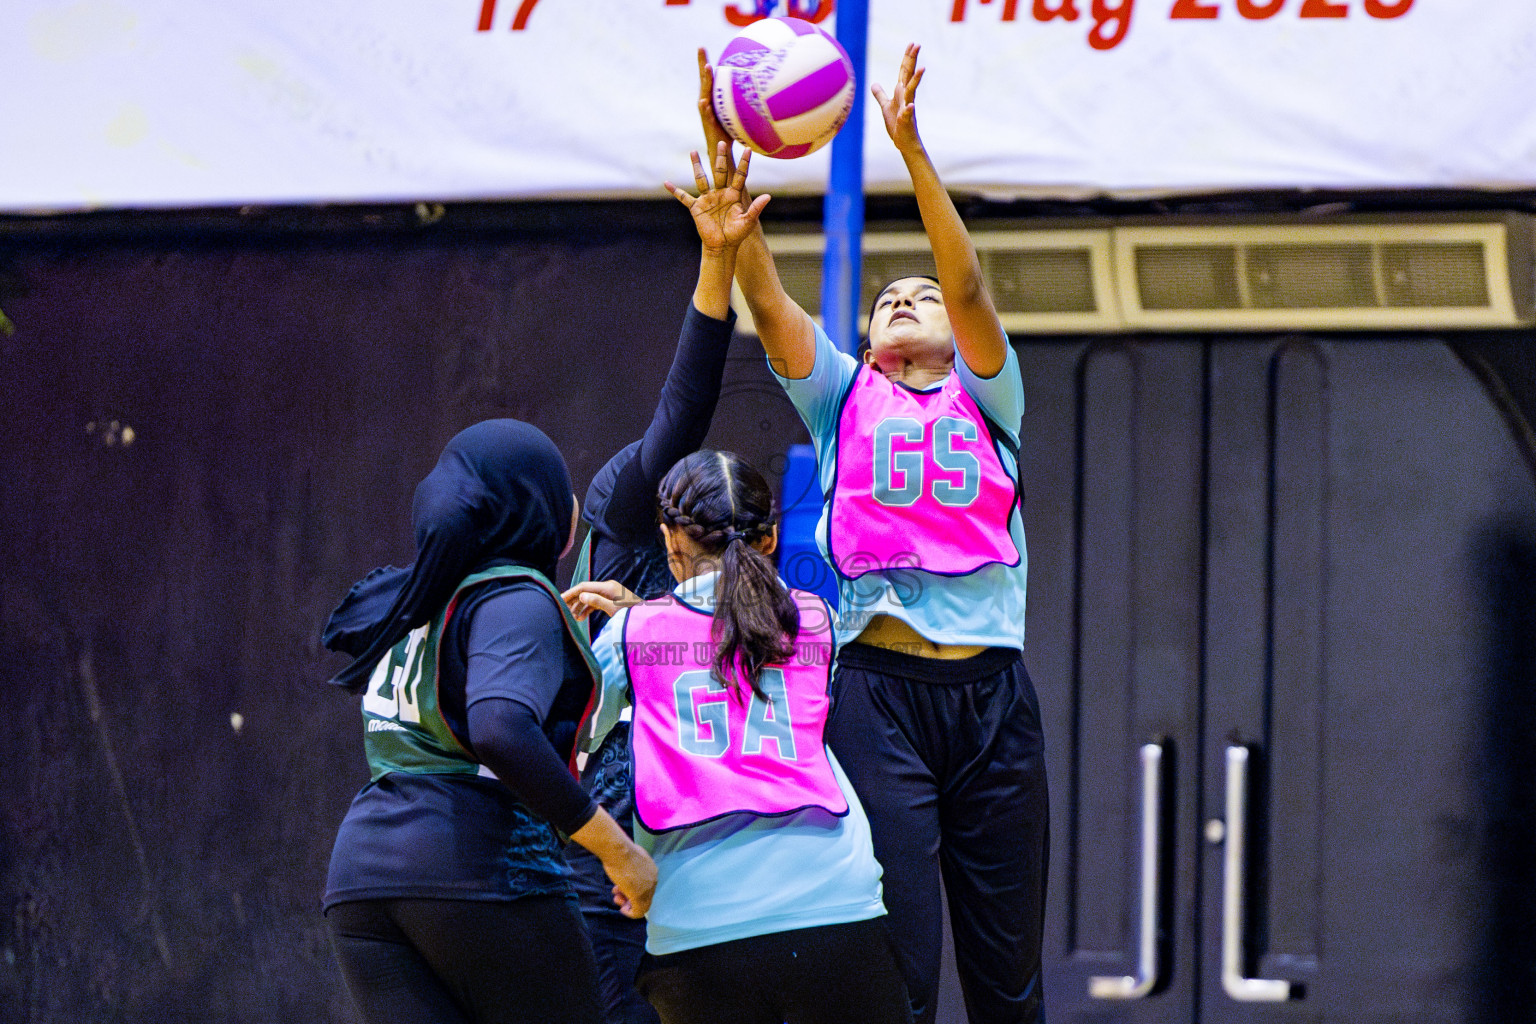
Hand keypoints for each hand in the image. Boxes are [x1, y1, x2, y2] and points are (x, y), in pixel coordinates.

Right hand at [561, 579, 642, 620]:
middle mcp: (607, 587)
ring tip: (572, 617)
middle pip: (585, 591)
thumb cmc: (630, 613)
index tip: (560, 599)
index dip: (571, 593)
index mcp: (607, 586)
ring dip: (580, 606)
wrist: (644, 618)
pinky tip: (581, 618)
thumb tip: (581, 596)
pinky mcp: (611, 600)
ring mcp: (609, 594)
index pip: (584, 587)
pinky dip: (588, 609)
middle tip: (562, 610)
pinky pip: (596, 603)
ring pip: (589, 598)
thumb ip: (597, 601)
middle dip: (573, 600)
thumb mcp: (613, 608)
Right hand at [567, 807, 657, 919]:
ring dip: (628, 905)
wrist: (618, 851)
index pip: (645, 885)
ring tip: (617, 898)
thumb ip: (632, 868)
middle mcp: (653, 879)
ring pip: (641, 904)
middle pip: (644, 895)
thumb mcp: (629, 859)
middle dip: (629, 897)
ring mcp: (647, 888)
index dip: (632, 889)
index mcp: (652, 869)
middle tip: (617, 895)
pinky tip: (622, 910)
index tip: (620, 888)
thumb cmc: (620, 852)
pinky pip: (639, 912)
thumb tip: (627, 876)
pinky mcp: (640, 897)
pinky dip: (630, 913)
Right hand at [664, 143, 770, 252]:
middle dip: (720, 158)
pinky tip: (666, 183)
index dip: (745, 163)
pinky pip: (684, 197)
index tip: (748, 149)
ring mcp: (708, 199)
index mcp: (734, 195)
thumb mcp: (748, 221)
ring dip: (697, 166)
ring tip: (693, 152)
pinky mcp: (697, 207)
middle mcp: (720, 193)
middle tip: (721, 143)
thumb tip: (768, 196)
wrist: (722, 246)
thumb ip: (756, 208)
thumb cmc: (736, 234)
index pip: (740, 176)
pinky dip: (675, 191)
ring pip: (701, 179)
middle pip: (720, 172)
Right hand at [696, 48, 737, 186]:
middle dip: (702, 64)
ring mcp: (706, 115)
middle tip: (700, 48)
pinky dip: (704, 108)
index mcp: (713, 101)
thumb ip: (742, 105)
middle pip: (704, 81)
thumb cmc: (731, 135)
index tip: (703, 47)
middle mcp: (707, 105)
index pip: (710, 79)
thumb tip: (759, 94)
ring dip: (705, 81)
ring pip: (704, 94)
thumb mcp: (738, 116)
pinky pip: (706, 115)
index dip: (706, 64)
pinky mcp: (708, 126)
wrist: (723, 154)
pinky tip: (703, 101)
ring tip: (706, 67)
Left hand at [871, 42, 925, 153]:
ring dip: (916, 80)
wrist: (904, 142)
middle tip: (917, 45)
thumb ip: (880, 94)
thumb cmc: (896, 124)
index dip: (907, 57)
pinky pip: (907, 113)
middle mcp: (906, 96)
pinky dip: (908, 109)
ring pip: (912, 91)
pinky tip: (910, 106)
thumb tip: (874, 84)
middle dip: (913, 60)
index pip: (904, 71)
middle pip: (909, 75)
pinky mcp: (906, 120)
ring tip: (922, 68)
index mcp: (901, 92)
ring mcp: (908, 107)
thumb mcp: (885, 106)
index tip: (912, 43)